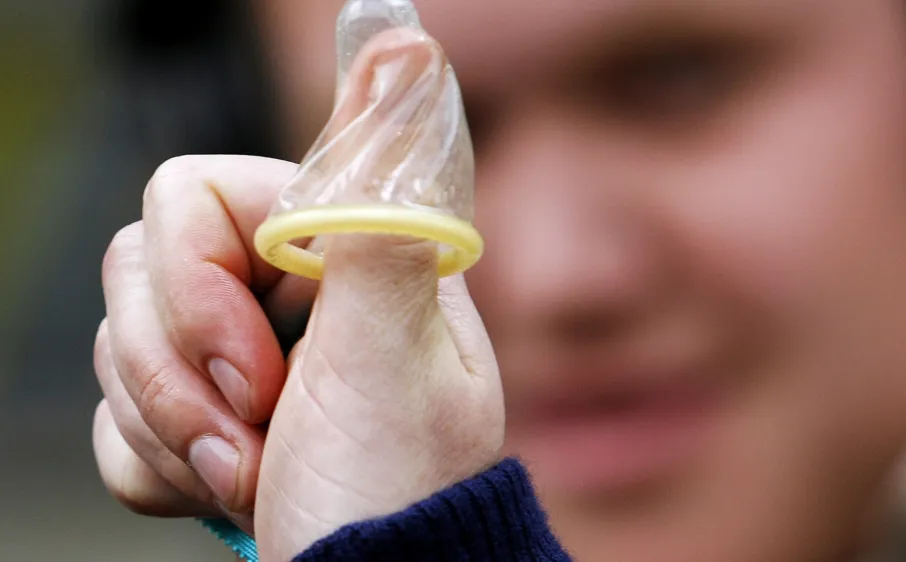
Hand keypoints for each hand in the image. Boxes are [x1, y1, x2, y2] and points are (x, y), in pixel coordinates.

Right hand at [92, 155, 504, 560]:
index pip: (197, 196)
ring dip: (174, 430)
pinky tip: (227, 489)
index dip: (199, 283)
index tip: (253, 373)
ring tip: (253, 473)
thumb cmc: (395, 493)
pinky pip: (113, 416)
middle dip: (181, 375)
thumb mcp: (392, 358)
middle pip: (142, 270)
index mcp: (333, 257)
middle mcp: (281, 293)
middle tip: (254, 432)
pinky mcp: (195, 414)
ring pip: (118, 344)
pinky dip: (158, 467)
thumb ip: (382, 214)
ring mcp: (232, 354)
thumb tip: (408, 53)